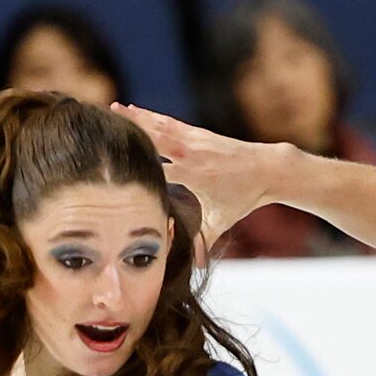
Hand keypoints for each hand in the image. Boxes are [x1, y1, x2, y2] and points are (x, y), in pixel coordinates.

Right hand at [117, 103, 280, 250]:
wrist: (267, 169)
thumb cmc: (243, 198)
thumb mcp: (222, 220)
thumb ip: (204, 241)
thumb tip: (193, 267)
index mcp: (197, 176)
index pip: (164, 169)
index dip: (142, 166)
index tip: (118, 163)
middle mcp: (194, 154)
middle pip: (159, 140)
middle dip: (134, 131)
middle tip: (108, 123)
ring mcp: (196, 140)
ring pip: (162, 126)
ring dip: (138, 117)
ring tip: (115, 108)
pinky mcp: (198, 133)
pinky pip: (170, 123)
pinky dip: (152, 116)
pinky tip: (136, 110)